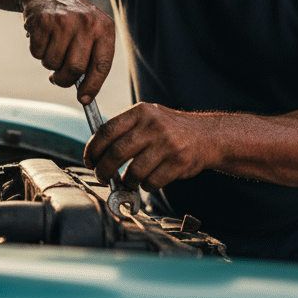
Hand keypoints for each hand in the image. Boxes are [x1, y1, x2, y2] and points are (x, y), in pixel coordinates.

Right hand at [21, 0, 113, 103]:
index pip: (102, 65)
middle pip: (76, 68)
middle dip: (64, 79)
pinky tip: (42, 37)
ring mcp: (64, 21)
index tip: (84, 99)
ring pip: (53, 63)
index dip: (93, 86)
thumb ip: (89, 59)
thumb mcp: (89, 32)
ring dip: (49, 62)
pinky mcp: (43, 20)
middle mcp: (87, 23)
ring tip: (52, 46)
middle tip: (58, 78)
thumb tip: (83, 94)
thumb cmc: (70, 21)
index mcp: (104, 28)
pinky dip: (37, 51)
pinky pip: (37, 53)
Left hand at [83, 102, 215, 191]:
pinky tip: (150, 179)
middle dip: (104, 170)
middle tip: (102, 177)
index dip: (93, 149)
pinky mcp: (178, 163)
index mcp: (141, 112)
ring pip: (133, 172)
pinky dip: (146, 186)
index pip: (107, 130)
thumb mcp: (149, 117)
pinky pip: (151, 182)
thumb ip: (126, 129)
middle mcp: (153, 126)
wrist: (208, 136)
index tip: (90, 160)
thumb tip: (97, 150)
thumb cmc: (172, 129)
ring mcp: (167, 144)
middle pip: (116, 153)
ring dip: (127, 181)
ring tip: (129, 180)